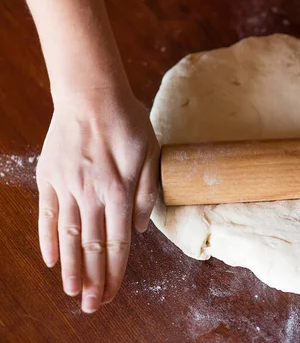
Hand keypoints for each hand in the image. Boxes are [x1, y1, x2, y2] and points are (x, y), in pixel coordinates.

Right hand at [36, 86, 158, 312]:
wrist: (90, 94)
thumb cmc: (127, 122)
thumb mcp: (151, 153)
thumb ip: (148, 192)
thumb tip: (141, 229)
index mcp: (120, 190)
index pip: (117, 242)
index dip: (114, 272)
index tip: (111, 294)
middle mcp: (92, 194)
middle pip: (91, 246)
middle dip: (92, 279)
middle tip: (89, 307)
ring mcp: (67, 186)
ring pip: (67, 236)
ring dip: (69, 267)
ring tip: (71, 292)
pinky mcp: (49, 177)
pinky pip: (46, 214)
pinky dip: (47, 238)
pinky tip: (49, 259)